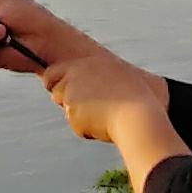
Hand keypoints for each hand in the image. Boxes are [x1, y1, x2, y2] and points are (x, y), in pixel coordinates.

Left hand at [40, 45, 167, 151]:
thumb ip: (101, 78)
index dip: (54, 81)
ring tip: (105, 115)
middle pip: (57, 90)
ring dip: (81, 116)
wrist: (137, 116)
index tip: (53, 88)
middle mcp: (76, 75)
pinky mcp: (73, 113)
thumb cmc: (137, 99)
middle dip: (67, 101)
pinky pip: (77, 126)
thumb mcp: (121, 78)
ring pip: (68, 110)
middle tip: (89, 109)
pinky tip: (104, 125)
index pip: (56, 70)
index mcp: (89, 63)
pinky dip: (88, 129)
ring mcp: (72, 94)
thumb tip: (93, 85)